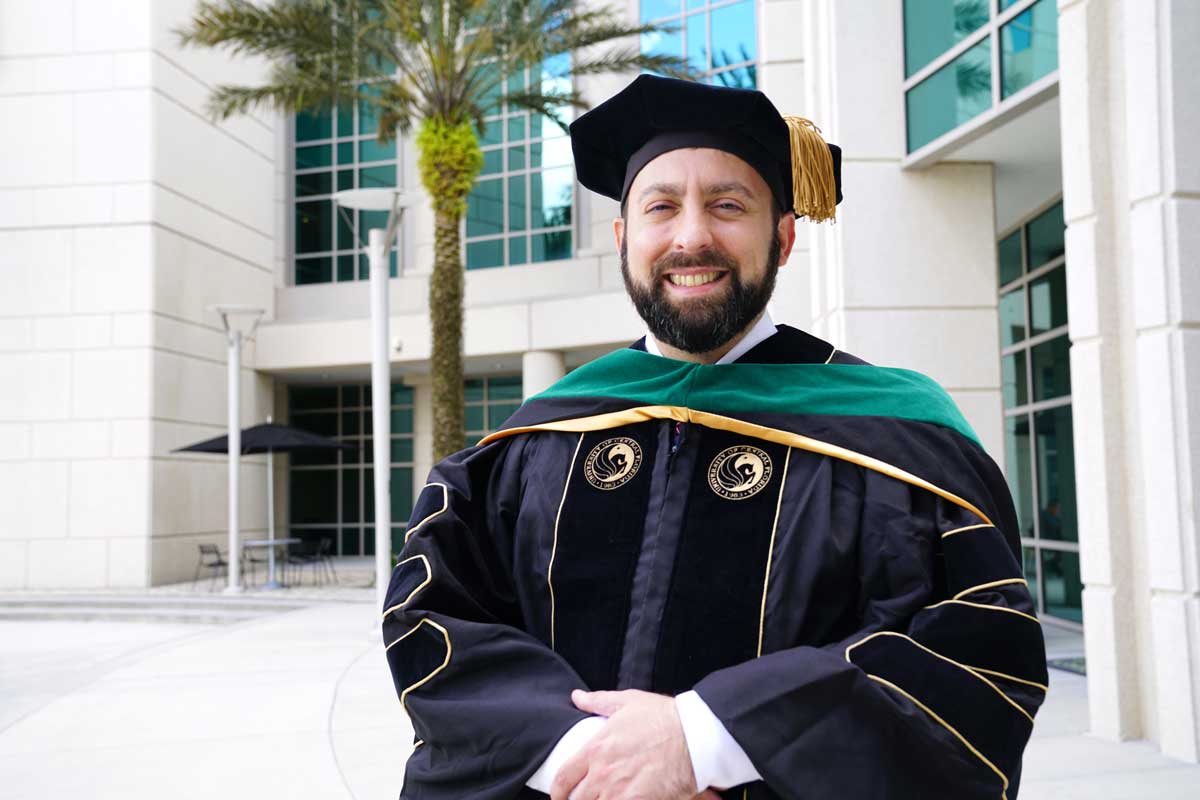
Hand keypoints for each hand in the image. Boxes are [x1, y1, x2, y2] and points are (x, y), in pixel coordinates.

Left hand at [550, 689, 697, 799]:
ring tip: (604, 799)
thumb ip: (598, 701)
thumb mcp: (627, 701)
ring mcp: (619, 791)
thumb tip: (577, 697)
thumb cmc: (664, 718)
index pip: (564, 777)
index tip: (559, 795)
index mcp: (596, 748)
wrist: (695, 736)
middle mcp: (603, 773)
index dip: (558, 791)